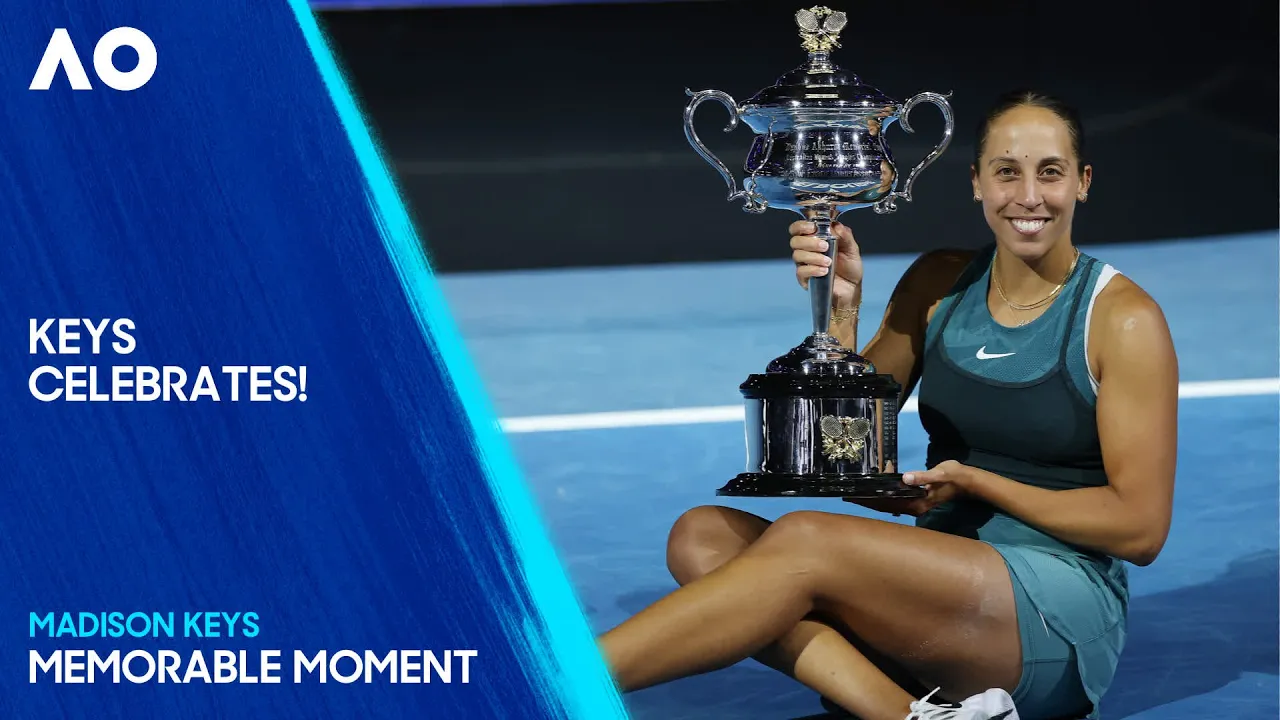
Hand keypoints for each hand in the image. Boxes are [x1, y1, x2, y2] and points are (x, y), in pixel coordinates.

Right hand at [789, 219, 862, 308]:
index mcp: (815, 238)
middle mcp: (806, 250)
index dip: (801, 226)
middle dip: (809, 242)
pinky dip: (813, 269)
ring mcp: (804, 264)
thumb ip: (845, 236)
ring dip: (813, 257)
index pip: (798, 228)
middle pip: (795, 241)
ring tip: (829, 262)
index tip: (813, 227)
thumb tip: (835, 225)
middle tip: (825, 246)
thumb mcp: (852, 248)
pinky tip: (825, 271)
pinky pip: (801, 271)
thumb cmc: (850, 267)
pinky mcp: (804, 278)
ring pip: (797, 255)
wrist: (852, 288)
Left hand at [842, 461, 969, 517]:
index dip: (871, 501)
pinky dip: (884, 498)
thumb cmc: (953, 476)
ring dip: (873, 501)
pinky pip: (895, 502)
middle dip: (867, 503)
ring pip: (889, 506)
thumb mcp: (940, 473)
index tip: (855, 498)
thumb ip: (923, 476)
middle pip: (885, 507)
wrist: (966, 482)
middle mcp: (914, 508)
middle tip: (848, 498)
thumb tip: (906, 478)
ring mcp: (915, 506)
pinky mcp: (916, 501)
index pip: (888, 504)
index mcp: (917, 503)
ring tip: (856, 497)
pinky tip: (875, 494)